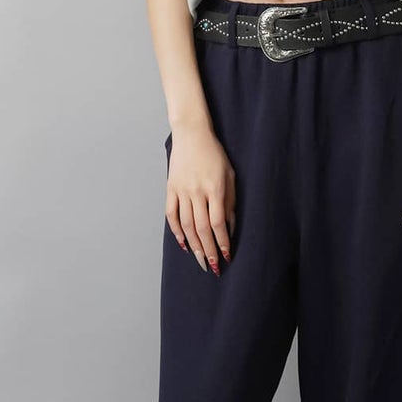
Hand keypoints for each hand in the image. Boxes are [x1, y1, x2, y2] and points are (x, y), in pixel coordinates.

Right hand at [165, 125, 234, 274]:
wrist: (191, 134)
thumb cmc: (215, 154)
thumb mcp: (230, 175)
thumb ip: (231, 202)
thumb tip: (229, 227)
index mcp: (215, 188)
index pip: (218, 222)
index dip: (222, 241)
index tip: (226, 255)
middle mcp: (197, 191)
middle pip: (202, 228)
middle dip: (208, 250)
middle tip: (213, 267)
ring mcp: (181, 190)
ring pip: (186, 225)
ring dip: (194, 246)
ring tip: (200, 261)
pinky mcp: (170, 189)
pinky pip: (171, 215)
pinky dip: (176, 231)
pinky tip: (183, 244)